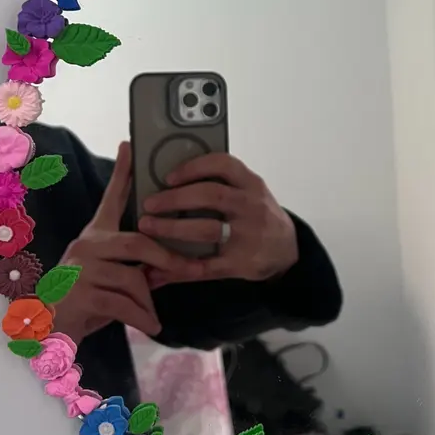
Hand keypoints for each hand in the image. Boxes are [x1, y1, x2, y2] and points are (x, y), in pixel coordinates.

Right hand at [54, 142, 201, 344]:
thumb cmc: (89, 302)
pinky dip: (142, 317)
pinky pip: (124, 303)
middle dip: (169, 259)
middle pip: (139, 241)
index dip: (122, 172)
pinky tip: (151, 326)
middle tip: (193, 270)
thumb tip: (176, 265)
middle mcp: (87, 245)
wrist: (51, 333)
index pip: (111, 198)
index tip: (130, 145)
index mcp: (97, 236)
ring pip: (134, 277)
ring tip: (154, 317)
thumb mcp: (117, 280)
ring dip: (150, 300)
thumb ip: (142, 267)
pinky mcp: (79, 294)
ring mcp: (80, 268)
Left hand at [139, 153, 298, 287]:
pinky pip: (206, 266)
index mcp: (251, 184)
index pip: (224, 165)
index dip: (194, 167)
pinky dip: (178, 269)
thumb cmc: (258, 214)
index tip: (168, 176)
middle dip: (176, 198)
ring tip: (148, 227)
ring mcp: (247, 236)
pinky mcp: (241, 263)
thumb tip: (168, 176)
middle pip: (212, 196)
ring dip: (173, 228)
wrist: (287, 249)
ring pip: (207, 230)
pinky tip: (156, 270)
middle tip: (149, 203)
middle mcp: (251, 207)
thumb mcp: (248, 191)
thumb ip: (219, 183)